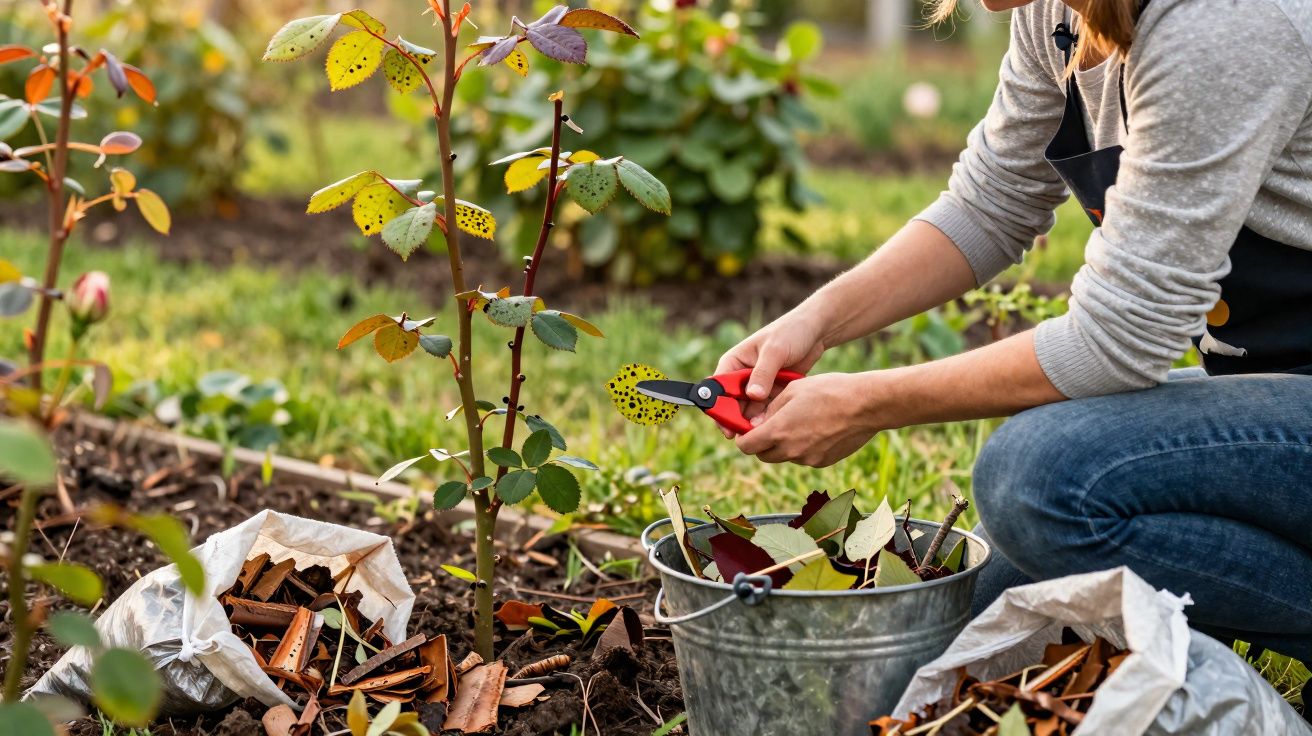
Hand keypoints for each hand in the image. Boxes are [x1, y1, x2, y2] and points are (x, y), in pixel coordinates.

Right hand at [715, 309, 826, 436]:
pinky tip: (776, 425)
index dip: (720, 408)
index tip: (727, 426)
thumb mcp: (775, 351)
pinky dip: (770, 417)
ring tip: (766, 431)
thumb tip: (752, 396)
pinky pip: (767, 409)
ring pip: (750, 410)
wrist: (816, 331)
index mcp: (734, 362)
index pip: (718, 389)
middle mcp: (742, 375)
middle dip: (739, 420)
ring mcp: (757, 385)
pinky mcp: (772, 391)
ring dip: (755, 421)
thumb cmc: (791, 332)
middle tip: (748, 436)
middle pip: (733, 404)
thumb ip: (763, 373)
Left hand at [734, 372, 882, 466]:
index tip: (748, 430)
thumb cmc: (828, 391)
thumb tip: (755, 423)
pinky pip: (804, 457)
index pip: (746, 447)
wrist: (865, 405)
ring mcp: (807, 459)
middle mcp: (790, 451)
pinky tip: (817, 429)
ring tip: (800, 422)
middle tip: (771, 425)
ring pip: (784, 456)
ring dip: (784, 445)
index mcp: (778, 431)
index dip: (743, 438)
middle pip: (763, 455)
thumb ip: (770, 409)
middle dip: (762, 443)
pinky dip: (803, 447)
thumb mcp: (792, 390)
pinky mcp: (822, 462)